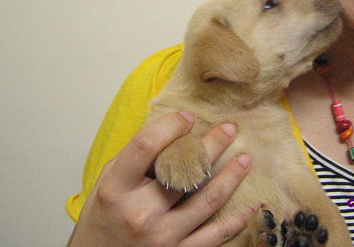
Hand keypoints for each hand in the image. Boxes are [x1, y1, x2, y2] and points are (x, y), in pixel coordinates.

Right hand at [68, 112, 254, 245]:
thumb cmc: (102, 221)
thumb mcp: (105, 185)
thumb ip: (134, 160)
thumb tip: (171, 133)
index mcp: (117, 190)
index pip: (146, 146)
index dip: (171, 126)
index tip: (187, 117)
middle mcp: (140, 213)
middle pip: (185, 171)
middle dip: (213, 145)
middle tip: (230, 129)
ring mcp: (162, 237)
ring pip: (208, 200)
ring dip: (231, 176)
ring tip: (245, 159)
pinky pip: (216, 235)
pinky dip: (237, 219)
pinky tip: (251, 204)